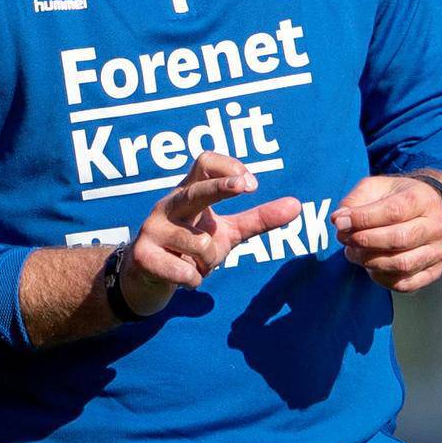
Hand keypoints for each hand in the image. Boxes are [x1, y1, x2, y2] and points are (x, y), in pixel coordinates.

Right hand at [120, 151, 301, 315]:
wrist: (145, 277)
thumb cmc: (189, 246)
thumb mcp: (226, 232)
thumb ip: (259, 219)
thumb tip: (297, 205)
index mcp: (189, 192)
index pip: (205, 162)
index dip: (227, 167)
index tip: (251, 182)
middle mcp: (169, 204)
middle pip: (197, 190)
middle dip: (221, 188)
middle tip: (247, 185)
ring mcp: (152, 228)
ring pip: (201, 245)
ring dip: (208, 262)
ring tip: (196, 263)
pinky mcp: (143, 255)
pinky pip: (186, 271)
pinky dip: (193, 280)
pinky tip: (181, 276)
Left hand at [331, 174, 441, 292]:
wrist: (426, 209)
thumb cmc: (396, 197)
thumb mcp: (375, 187)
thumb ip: (355, 201)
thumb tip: (339, 220)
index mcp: (423, 199)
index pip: (394, 211)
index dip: (363, 219)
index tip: (339, 222)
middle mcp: (436, 226)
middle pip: (399, 239)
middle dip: (365, 241)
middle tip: (344, 238)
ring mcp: (439, 251)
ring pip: (402, 264)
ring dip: (370, 261)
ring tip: (353, 251)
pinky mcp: (434, 271)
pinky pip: (406, 284)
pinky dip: (382, 278)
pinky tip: (369, 266)